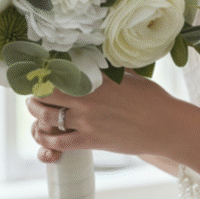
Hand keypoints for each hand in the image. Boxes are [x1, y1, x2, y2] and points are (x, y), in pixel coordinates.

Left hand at [26, 70, 179, 163]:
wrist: (166, 126)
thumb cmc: (152, 98)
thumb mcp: (130, 76)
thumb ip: (110, 69)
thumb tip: (100, 56)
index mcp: (96, 78)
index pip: (59, 72)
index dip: (43, 73)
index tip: (38, 73)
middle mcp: (88, 98)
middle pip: (46, 93)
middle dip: (35, 93)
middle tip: (34, 94)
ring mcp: (88, 121)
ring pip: (48, 117)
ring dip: (36, 115)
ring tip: (35, 112)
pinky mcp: (91, 141)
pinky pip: (59, 142)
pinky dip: (47, 140)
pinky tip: (44, 137)